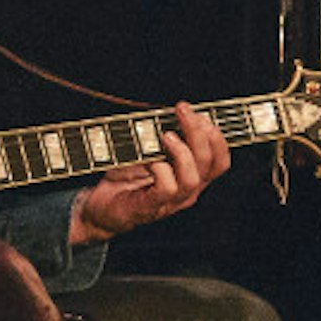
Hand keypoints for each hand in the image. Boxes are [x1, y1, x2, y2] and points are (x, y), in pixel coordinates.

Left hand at [70, 102, 229, 242]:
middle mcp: (187, 191)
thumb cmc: (125, 179)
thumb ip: (165, 137)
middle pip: (208, 163)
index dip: (216, 137)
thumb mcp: (149, 153)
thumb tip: (173, 112)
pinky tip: (148, 159)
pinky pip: (166, 188)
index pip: (220, 161)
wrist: (100, 209)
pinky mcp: (150, 207)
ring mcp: (170, 202)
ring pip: (192, 178)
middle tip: (182, 110)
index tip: (199, 114)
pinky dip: (160, 169)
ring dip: (182, 152)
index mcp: (192, 177)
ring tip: (166, 135)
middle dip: (198, 131)